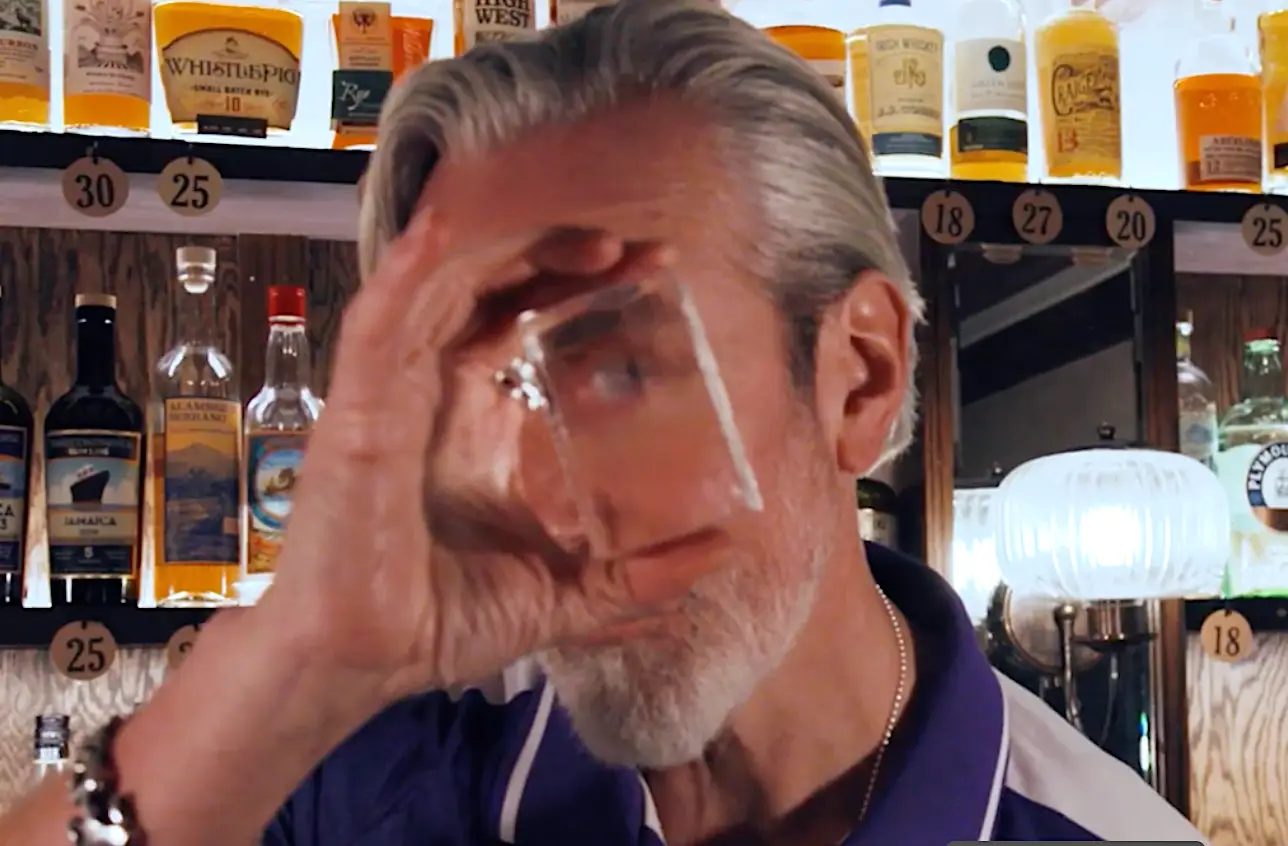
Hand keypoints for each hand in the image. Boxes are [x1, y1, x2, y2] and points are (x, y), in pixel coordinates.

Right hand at [259, 209, 722, 709]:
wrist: (365, 665)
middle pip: (495, 294)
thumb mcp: (565, 595)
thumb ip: (636, 576)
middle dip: (565, 260)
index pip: (528, 327)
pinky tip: (440, 230)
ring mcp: (393, 396)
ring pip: (445, 290)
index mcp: (477, 424)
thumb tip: (722, 556)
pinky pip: (375, 323)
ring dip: (513, 252)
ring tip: (597, 244)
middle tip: (643, 252)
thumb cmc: (443, 624)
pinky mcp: (357, 412)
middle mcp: (435, 396)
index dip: (584, 292)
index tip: (659, 275)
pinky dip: (403, 271)